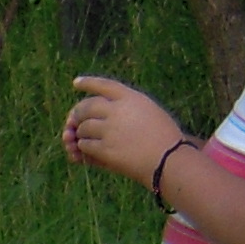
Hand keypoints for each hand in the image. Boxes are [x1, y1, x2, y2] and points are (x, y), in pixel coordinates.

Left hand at [65, 75, 185, 187]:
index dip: (88, 83)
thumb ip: (126, 108)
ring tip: (84, 139)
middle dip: (77, 114)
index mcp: (131, 98)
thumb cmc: (164, 137)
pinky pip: (85, 146)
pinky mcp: (105, 149)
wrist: (170, 160)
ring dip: (80, 134)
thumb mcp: (150, 111)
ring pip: (83, 128)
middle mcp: (117, 110)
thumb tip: (95, 115)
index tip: (76, 83)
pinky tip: (86, 152)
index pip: (104, 85)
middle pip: (86, 107)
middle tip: (74, 122)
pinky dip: (83, 149)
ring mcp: (110, 130)